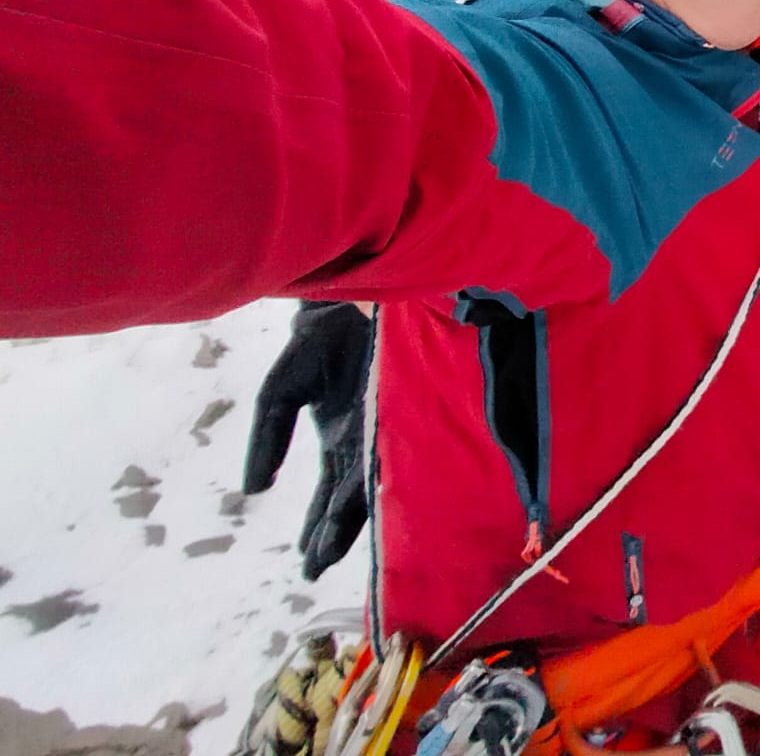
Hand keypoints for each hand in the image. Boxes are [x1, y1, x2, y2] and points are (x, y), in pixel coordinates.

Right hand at [243, 301, 372, 581]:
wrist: (353, 288)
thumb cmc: (320, 335)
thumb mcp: (283, 387)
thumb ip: (269, 434)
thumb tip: (252, 489)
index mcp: (345, 437)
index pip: (335, 495)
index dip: (322, 529)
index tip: (308, 564)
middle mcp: (372, 435)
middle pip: (357, 495)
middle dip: (337, 533)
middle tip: (320, 570)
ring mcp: (392, 418)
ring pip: (377, 475)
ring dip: (357, 512)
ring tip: (337, 548)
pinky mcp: (407, 397)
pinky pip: (397, 441)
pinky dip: (385, 470)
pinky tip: (379, 498)